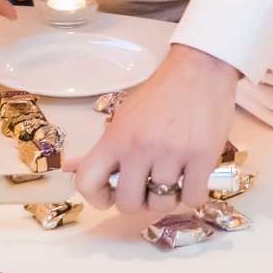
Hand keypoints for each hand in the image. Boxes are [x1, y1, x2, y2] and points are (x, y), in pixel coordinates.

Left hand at [76, 44, 240, 216]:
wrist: (199, 68)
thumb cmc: (161, 92)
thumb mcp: (124, 115)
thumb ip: (103, 146)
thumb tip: (70, 168)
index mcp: (116, 137)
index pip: (87, 183)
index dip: (97, 198)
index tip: (110, 194)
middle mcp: (140, 147)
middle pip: (127, 204)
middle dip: (137, 202)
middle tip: (147, 188)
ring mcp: (172, 153)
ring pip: (162, 204)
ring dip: (167, 199)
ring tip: (172, 180)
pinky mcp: (203, 157)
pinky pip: (192, 198)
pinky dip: (192, 196)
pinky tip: (191, 180)